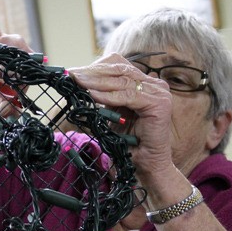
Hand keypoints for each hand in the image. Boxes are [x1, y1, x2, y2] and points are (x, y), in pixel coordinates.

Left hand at [67, 53, 174, 185]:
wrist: (145, 164)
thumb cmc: (127, 142)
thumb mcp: (112, 113)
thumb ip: (103, 96)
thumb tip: (78, 82)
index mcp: (144, 83)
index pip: (118, 66)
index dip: (95, 67)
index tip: (73, 72)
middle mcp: (154, 84)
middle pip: (119, 69)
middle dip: (93, 72)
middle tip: (71, 74)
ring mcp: (159, 92)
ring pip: (122, 81)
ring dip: (96, 81)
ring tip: (78, 82)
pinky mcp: (159, 104)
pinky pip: (128, 96)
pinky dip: (108, 95)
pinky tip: (92, 95)